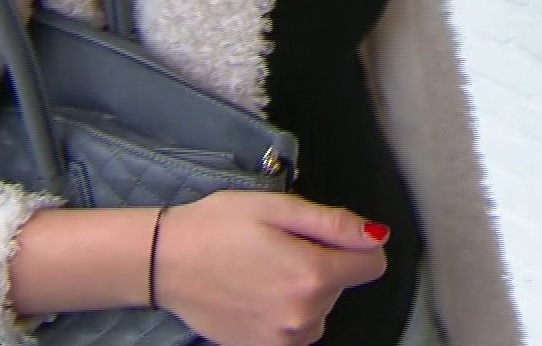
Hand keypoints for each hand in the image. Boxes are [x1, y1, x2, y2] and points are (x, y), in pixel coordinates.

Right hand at [154, 191, 388, 345]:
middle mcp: (304, 316)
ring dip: (306, 290)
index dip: (355, 244)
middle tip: (279, 245)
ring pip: (322, 309)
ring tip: (265, 268)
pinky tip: (257, 291)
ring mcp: (282, 339)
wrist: (164, 262)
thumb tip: (377, 236)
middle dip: (323, 263)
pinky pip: (297, 329)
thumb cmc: (219, 226)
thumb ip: (334, 224)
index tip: (324, 234)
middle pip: (343, 285)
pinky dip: (288, 311)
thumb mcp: (279, 208)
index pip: (373, 265)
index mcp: (313, 276)